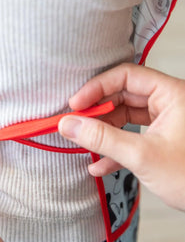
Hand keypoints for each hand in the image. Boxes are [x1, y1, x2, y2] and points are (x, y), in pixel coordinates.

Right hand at [59, 63, 184, 210]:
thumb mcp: (142, 156)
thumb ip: (102, 138)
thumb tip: (69, 124)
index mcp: (172, 94)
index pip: (126, 77)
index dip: (97, 88)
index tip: (75, 105)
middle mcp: (168, 103)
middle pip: (122, 96)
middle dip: (97, 112)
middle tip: (75, 124)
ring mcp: (163, 122)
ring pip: (124, 117)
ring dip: (103, 133)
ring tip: (84, 144)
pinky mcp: (159, 140)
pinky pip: (131, 136)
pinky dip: (114, 150)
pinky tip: (99, 165)